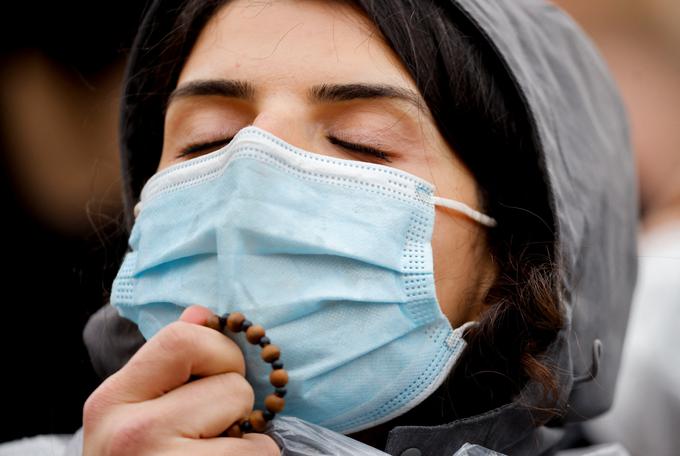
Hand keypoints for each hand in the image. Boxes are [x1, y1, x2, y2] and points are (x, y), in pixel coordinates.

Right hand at [82, 305, 279, 454]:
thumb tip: (201, 312)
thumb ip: (169, 363)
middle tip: (212, 429)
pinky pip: (261, 455)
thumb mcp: (140, 412)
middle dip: (236, 403)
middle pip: (231, 383)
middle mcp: (130, 433)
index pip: (184, 339)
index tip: (217, 375)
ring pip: (252, 426)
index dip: (219, 352)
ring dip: (246, 443)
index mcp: (113, 400)